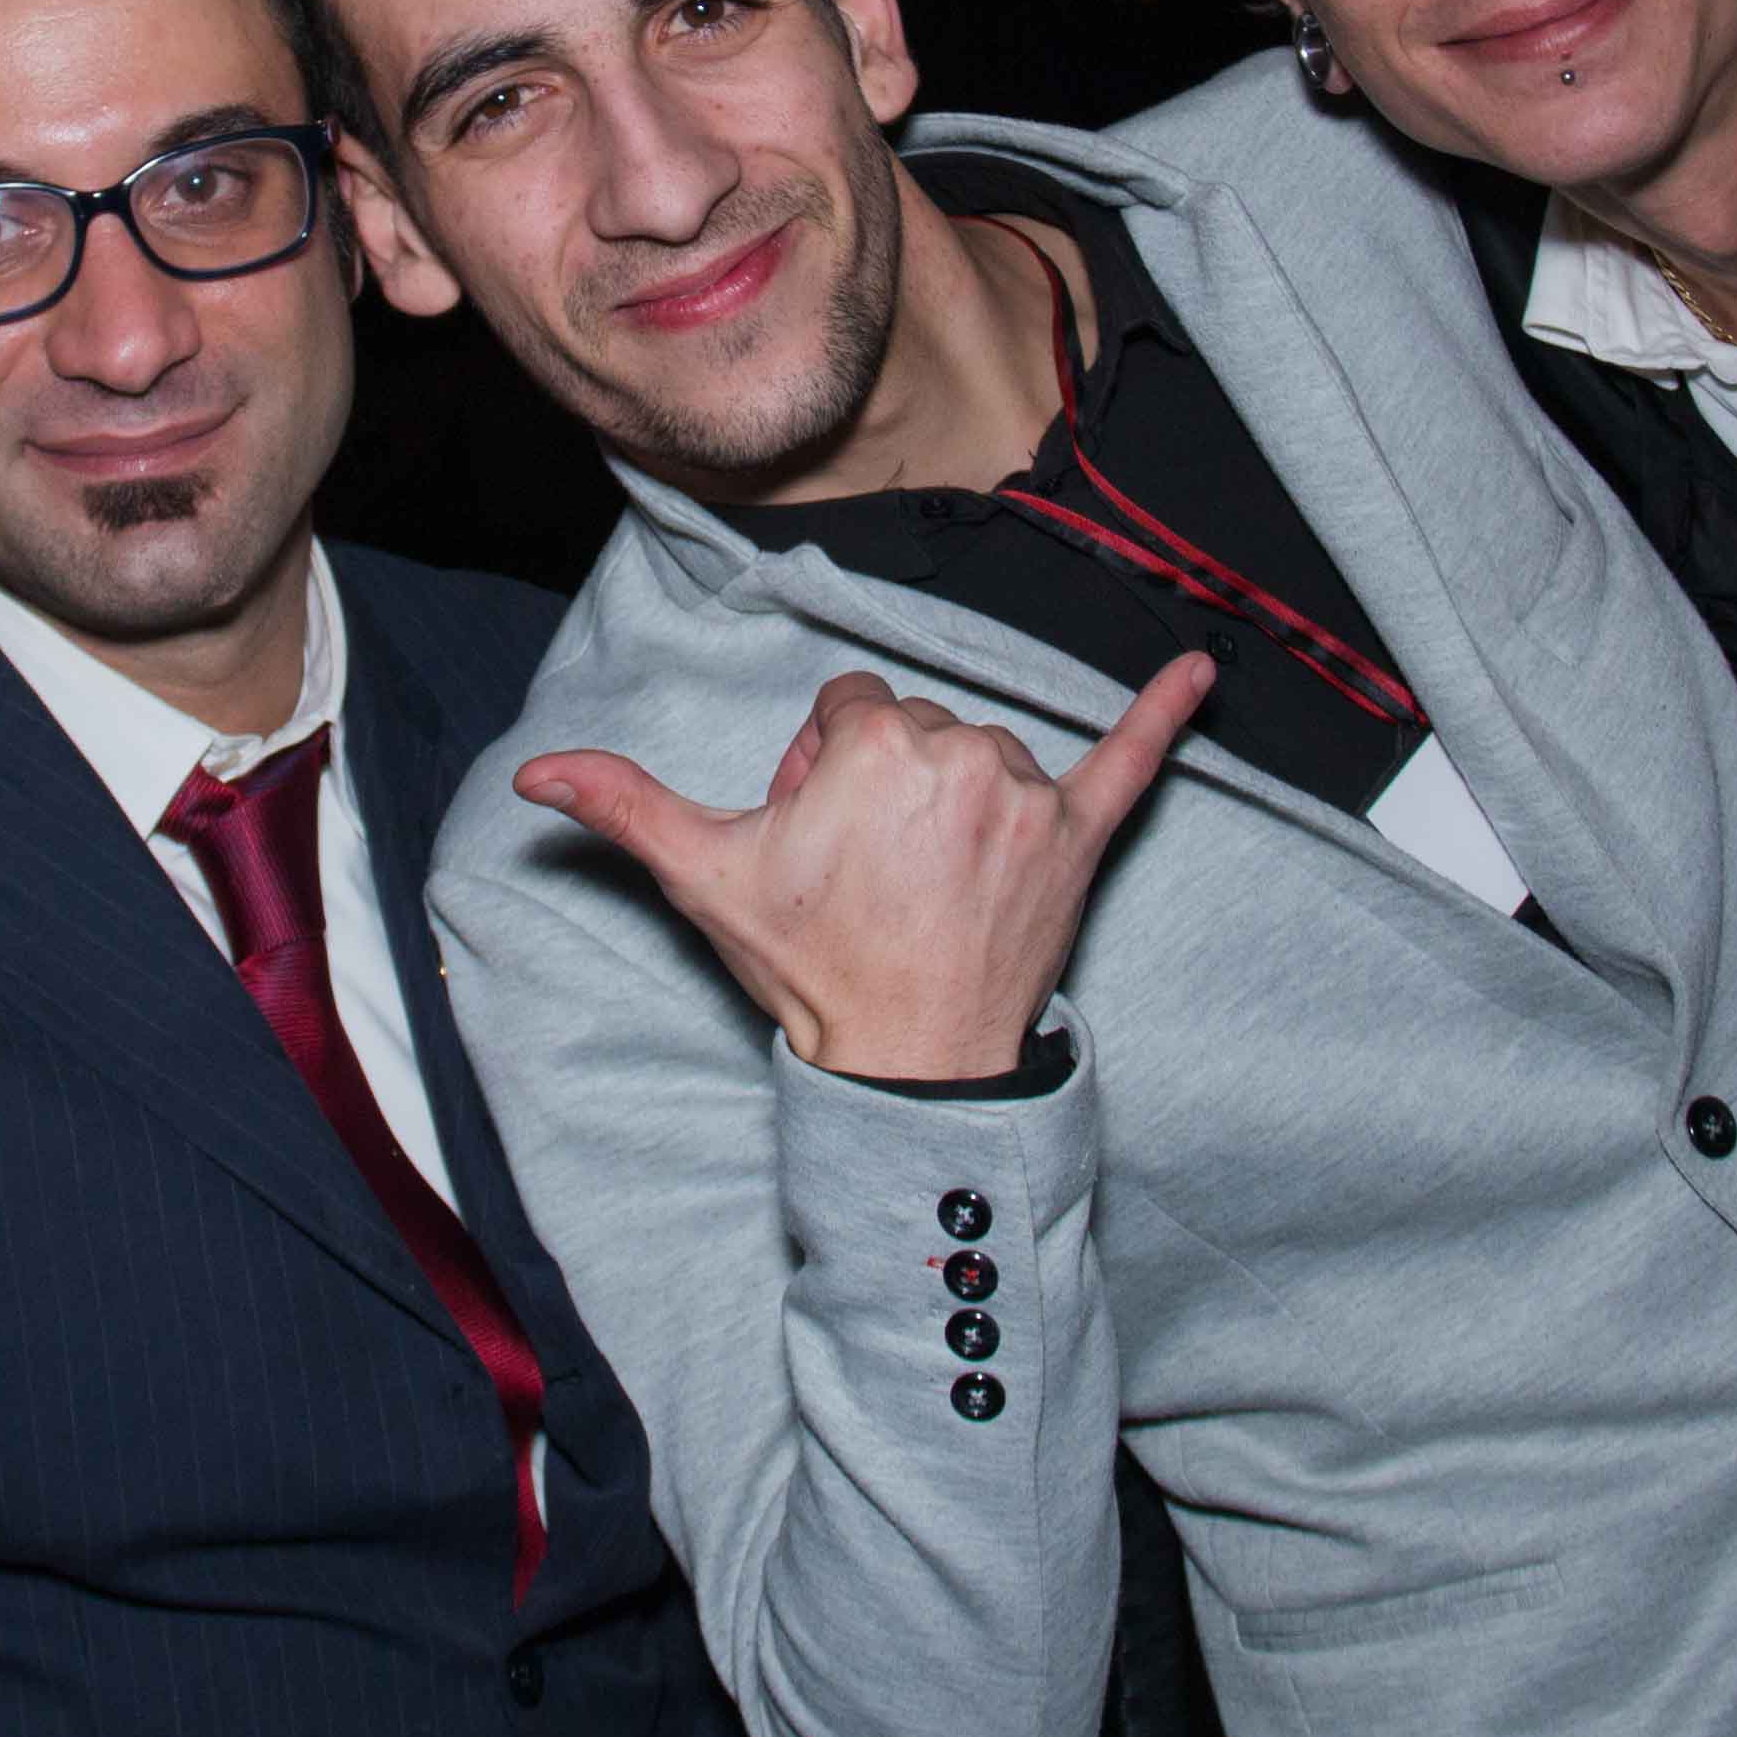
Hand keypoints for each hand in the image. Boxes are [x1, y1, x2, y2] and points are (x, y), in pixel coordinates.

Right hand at [517, 655, 1212, 1081]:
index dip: (820, 770)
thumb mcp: (708, 880)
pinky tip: (1201, 669)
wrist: (909, 1068)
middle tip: (866, 877)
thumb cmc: (810, 969)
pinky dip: (1165, 715)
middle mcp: (959, 755)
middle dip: (884, 782)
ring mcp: (1029, 797)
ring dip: (958, 798)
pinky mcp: (1083, 836)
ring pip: (983, 753)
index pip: (845, 710)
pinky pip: (1130, 762)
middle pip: (912, 726)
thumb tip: (535, 774)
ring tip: (928, 887)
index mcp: (872, 746)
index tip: (819, 839)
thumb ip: (625, 808)